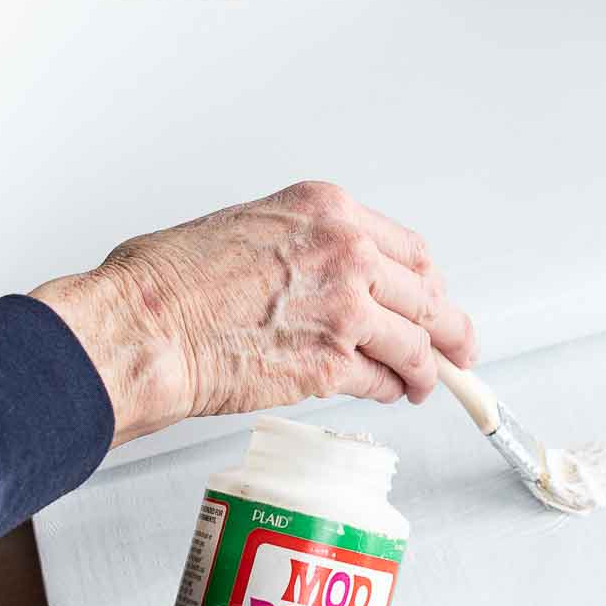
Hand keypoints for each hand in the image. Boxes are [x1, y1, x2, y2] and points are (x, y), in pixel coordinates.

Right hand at [30, 179, 478, 445]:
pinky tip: (387, 394)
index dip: (429, 285)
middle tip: (460, 349)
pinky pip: (384, 381)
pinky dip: (390, 392)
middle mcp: (347, 254)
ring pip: (417, 344)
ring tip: (426, 384)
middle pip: (428, 296)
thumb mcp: (248, 227)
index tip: (434, 300)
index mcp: (327, 211)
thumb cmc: (170, 281)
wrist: (145, 327)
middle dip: (449, 329)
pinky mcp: (333, 366)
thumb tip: (318, 278)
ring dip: (428, 370)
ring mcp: (346, 311)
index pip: (410, 250)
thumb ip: (300, 247)